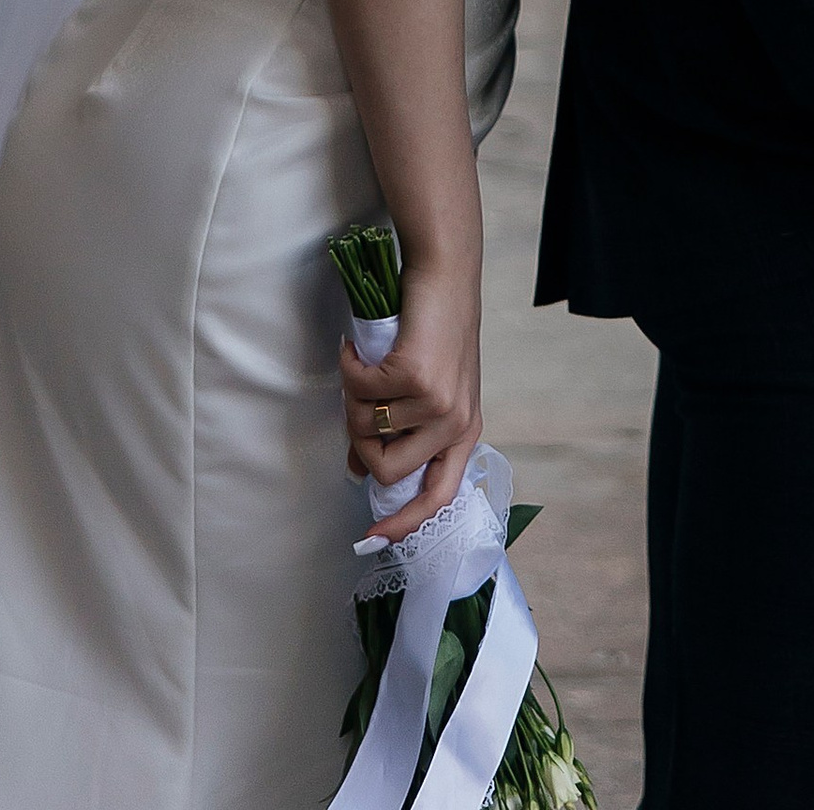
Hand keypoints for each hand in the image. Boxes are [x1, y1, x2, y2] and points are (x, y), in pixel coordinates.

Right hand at [340, 266, 481, 543]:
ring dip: (352, 398)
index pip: (438, 496)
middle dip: (359, 440)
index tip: (374, 538)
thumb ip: (401, 430)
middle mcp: (455, 423)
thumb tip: (357, 468)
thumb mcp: (427, 389)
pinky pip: (360, 390)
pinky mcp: (417, 376)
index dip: (405, 522)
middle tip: (357, 401)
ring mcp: (438, 401)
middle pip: (387, 468)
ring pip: (368, 428)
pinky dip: (350, 368)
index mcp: (464, 431)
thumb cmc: (436, 329)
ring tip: (361, 367)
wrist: (446, 275)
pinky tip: (356, 348)